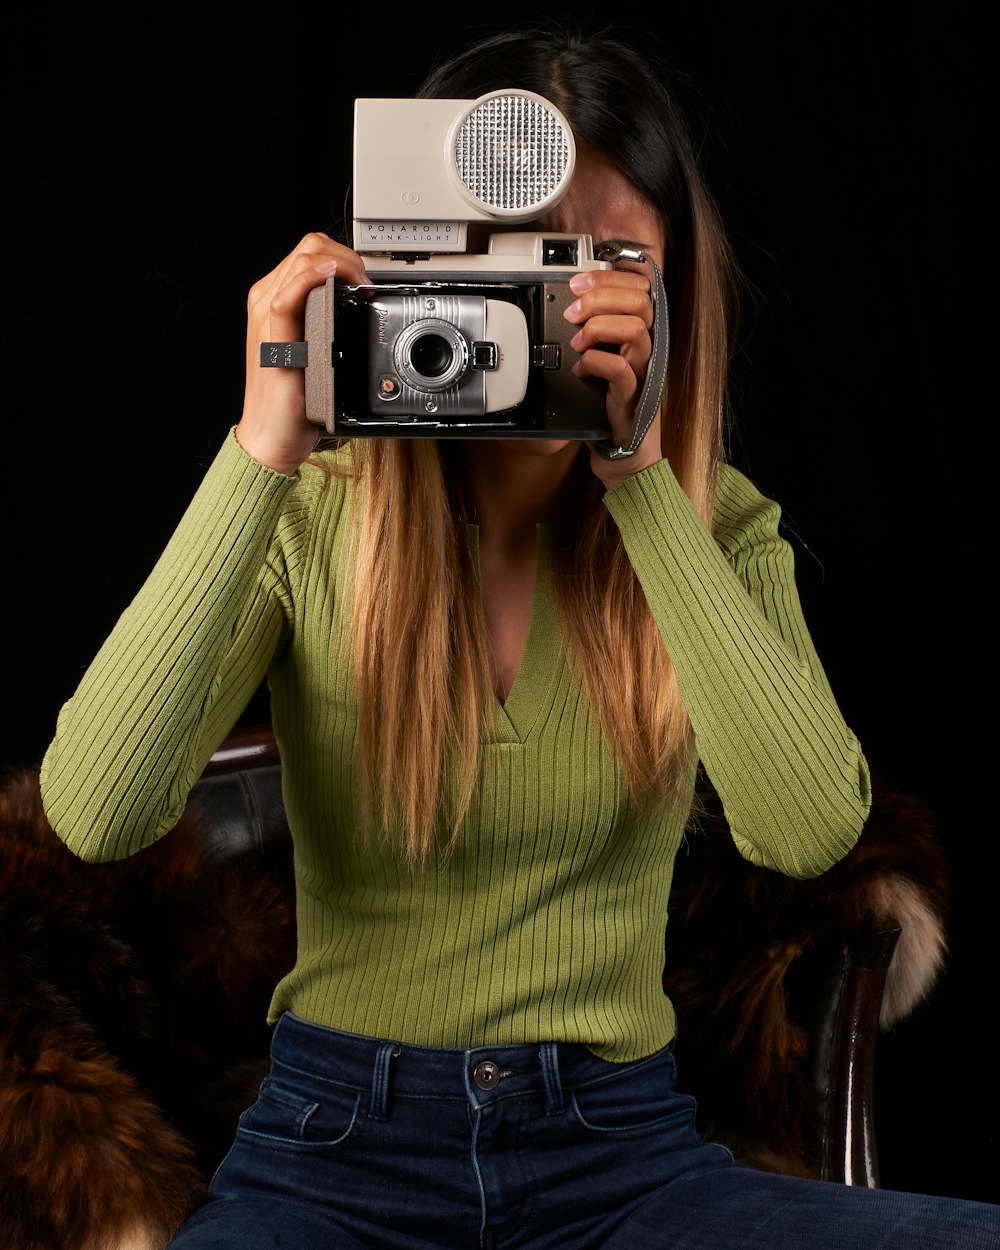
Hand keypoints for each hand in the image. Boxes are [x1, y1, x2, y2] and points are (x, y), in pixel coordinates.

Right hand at [236, 232, 370, 475]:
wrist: (271, 436)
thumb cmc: (293, 401)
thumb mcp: (314, 351)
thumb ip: (328, 324)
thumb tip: (360, 307)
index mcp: (275, 300)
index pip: (310, 252)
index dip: (345, 256)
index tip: (366, 282)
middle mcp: (267, 301)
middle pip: (309, 247)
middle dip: (348, 256)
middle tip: (367, 285)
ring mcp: (266, 317)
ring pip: (302, 259)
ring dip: (341, 262)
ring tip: (360, 286)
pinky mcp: (273, 338)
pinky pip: (287, 294)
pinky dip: (312, 277)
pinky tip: (332, 278)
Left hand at [562, 267, 663, 489]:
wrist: (622, 449)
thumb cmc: (612, 401)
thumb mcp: (603, 354)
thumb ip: (597, 326)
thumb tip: (576, 298)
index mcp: (642, 332)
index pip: (642, 287)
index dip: (610, 277)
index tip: (579, 283)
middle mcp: (649, 348)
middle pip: (640, 301)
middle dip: (600, 297)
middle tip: (573, 311)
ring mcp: (645, 371)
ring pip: (635, 329)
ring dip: (598, 328)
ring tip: (578, 342)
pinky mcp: (633, 396)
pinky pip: (619, 368)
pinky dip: (594, 362)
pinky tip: (581, 370)